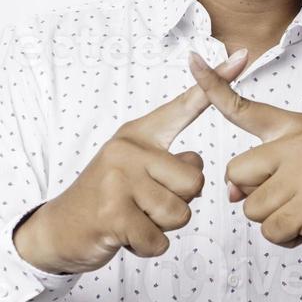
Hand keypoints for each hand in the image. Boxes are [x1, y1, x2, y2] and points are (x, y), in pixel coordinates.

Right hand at [13, 48, 249, 274]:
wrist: (60, 228)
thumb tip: (195, 164)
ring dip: (162, 227)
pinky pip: (159, 240)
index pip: (184, 106)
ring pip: (180, 214)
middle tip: (145, 203)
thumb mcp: (134, 168)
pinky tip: (125, 236)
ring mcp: (118, 180)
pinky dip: (147, 247)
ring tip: (134, 217)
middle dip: (179, 203)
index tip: (242, 55)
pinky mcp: (112, 213)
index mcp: (138, 135)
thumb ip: (168, 161)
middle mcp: (128, 149)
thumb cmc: (108, 198)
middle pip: (194, 181)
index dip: (215, 82)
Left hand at [187, 50, 301, 264]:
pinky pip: (270, 230)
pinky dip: (284, 238)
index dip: (214, 85)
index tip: (191, 60)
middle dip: (255, 196)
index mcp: (296, 127)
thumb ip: (260, 170)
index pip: (245, 107)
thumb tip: (232, 193)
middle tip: (293, 197)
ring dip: (272, 220)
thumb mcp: (301, 163)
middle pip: (236, 173)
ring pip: (251, 207)